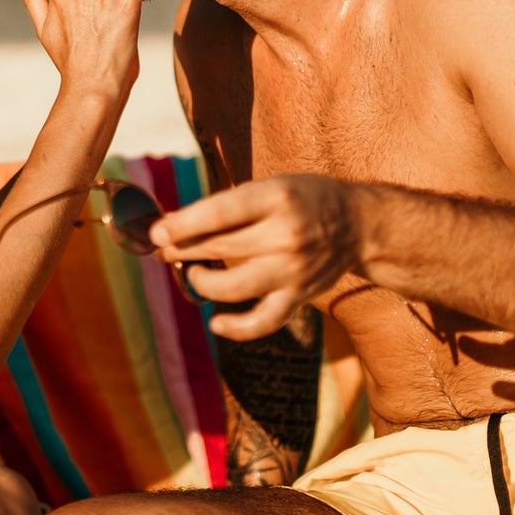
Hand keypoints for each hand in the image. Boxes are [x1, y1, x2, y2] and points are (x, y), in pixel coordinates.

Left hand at [149, 175, 359, 339]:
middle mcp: (286, 235)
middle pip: (220, 248)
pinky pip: (262, 322)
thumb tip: (176, 227)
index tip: (156, 232)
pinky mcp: (299, 296)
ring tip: (193, 273)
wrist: (358, 224)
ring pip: (232, 288)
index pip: (220, 213)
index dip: (183, 224)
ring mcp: (293, 270)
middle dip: (183, 250)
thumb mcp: (270, 186)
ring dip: (202, 283)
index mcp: (277, 198)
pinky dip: (235, 328)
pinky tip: (216, 322)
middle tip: (164, 249)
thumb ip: (230, 205)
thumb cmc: (303, 199)